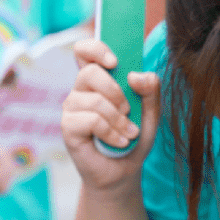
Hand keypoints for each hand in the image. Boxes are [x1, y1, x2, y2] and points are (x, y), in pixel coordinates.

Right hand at [61, 39, 161, 191]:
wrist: (124, 171)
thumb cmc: (133, 137)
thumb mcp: (151, 113)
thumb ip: (151, 90)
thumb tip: (135, 75)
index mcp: (99, 80)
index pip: (84, 51)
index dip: (95, 48)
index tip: (115, 61)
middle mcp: (81, 90)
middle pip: (90, 72)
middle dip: (116, 92)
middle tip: (129, 111)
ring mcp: (72, 108)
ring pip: (95, 100)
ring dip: (119, 119)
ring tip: (129, 133)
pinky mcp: (68, 127)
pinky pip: (92, 120)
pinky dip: (111, 132)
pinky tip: (119, 142)